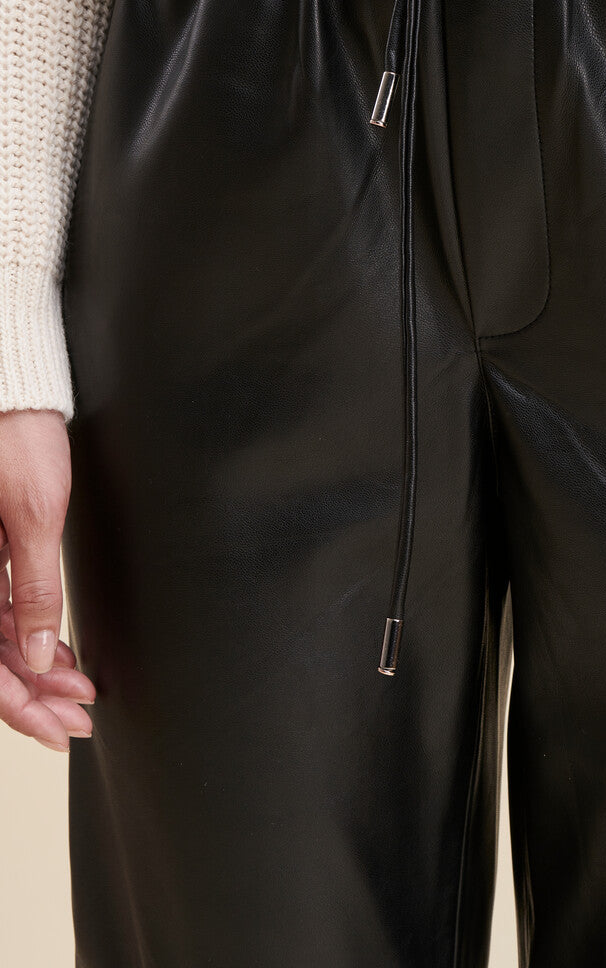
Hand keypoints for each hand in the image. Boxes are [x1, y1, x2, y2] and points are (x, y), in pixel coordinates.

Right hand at [0, 408, 95, 750]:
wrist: (14, 396)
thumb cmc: (16, 441)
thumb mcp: (34, 514)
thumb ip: (34, 587)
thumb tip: (41, 651)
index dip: (19, 704)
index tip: (57, 728)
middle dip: (34, 695)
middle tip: (79, 718)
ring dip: (38, 669)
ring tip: (78, 692)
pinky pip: (2, 609)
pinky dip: (32, 635)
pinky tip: (59, 654)